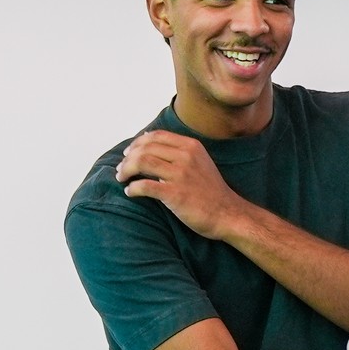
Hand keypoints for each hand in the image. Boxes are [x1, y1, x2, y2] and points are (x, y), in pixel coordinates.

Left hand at [117, 131, 243, 239]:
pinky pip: (145, 186)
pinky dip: (133, 188)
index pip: (156, 136)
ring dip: (126, 170)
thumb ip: (179, 152)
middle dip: (128, 157)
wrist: (227, 213)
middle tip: (121, 168)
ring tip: (121, 178)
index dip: (138, 142)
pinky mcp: (175, 194)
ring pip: (142, 162)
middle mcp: (186, 156)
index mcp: (191, 146)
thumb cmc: (211, 191)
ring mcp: (181, 175)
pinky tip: (130, 192)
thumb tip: (149, 141)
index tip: (129, 153)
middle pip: (146, 148)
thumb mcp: (200, 161)